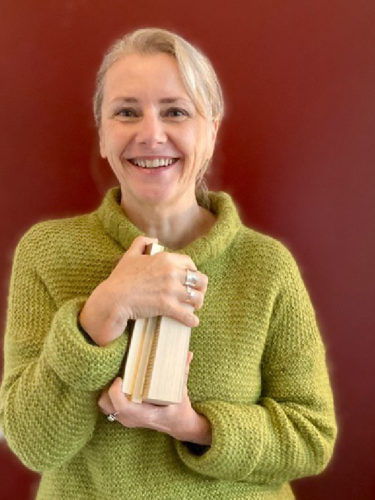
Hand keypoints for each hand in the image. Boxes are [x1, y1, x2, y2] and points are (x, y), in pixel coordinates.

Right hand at [80, 236, 207, 345]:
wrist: (113, 298)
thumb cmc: (120, 278)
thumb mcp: (130, 255)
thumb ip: (141, 242)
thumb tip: (153, 240)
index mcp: (166, 259)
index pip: (190, 264)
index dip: (193, 272)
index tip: (191, 279)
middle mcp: (172, 273)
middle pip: (199, 280)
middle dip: (201, 288)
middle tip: (196, 294)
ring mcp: (170, 290)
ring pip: (196, 297)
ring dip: (198, 303)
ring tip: (194, 308)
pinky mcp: (167, 306)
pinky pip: (187, 314)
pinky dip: (192, 320)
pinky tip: (193, 322)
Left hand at [98, 352, 211, 445]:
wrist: (178, 425)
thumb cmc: (179, 410)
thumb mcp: (182, 392)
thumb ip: (183, 372)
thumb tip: (188, 354)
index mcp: (144, 414)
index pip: (121, 405)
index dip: (115, 390)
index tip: (120, 377)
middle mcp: (132, 419)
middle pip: (107, 403)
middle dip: (108, 387)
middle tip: (118, 373)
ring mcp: (126, 419)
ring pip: (104, 405)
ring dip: (107, 391)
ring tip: (117, 377)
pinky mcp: (125, 417)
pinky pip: (108, 406)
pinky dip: (109, 395)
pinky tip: (119, 384)